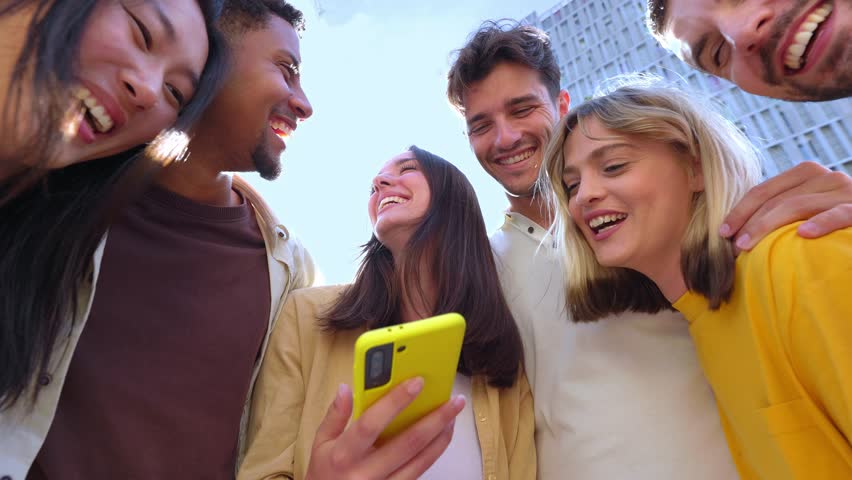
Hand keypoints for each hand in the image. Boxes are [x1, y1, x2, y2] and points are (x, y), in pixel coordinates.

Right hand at [305, 378, 464, 479]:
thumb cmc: (324, 473)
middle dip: (435, 419)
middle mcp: (366, 472)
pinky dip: (434, 453)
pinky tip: (442, 436)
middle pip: (407, 444)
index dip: (395, 402)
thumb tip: (346, 388)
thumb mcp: (320, 443)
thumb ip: (334, 415)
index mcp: (344, 454)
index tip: (417, 382)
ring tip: (453, 416)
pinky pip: (419, 472)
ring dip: (441, 437)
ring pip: (420, 461)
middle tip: (454, 401)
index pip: (371, 424)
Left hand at [720, 161, 851, 250]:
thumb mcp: (806, 207)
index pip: (763, 190)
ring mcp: (845, 190)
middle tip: (731, 247)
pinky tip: (804, 235)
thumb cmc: (834, 217)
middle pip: (776, 199)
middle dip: (749, 222)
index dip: (739, 210)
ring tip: (748, 246)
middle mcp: (825, 177)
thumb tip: (738, 229)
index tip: (721, 232)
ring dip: (768, 227)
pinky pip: (838, 214)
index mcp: (806, 173)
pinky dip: (821, 223)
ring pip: (798, 205)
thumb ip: (781, 208)